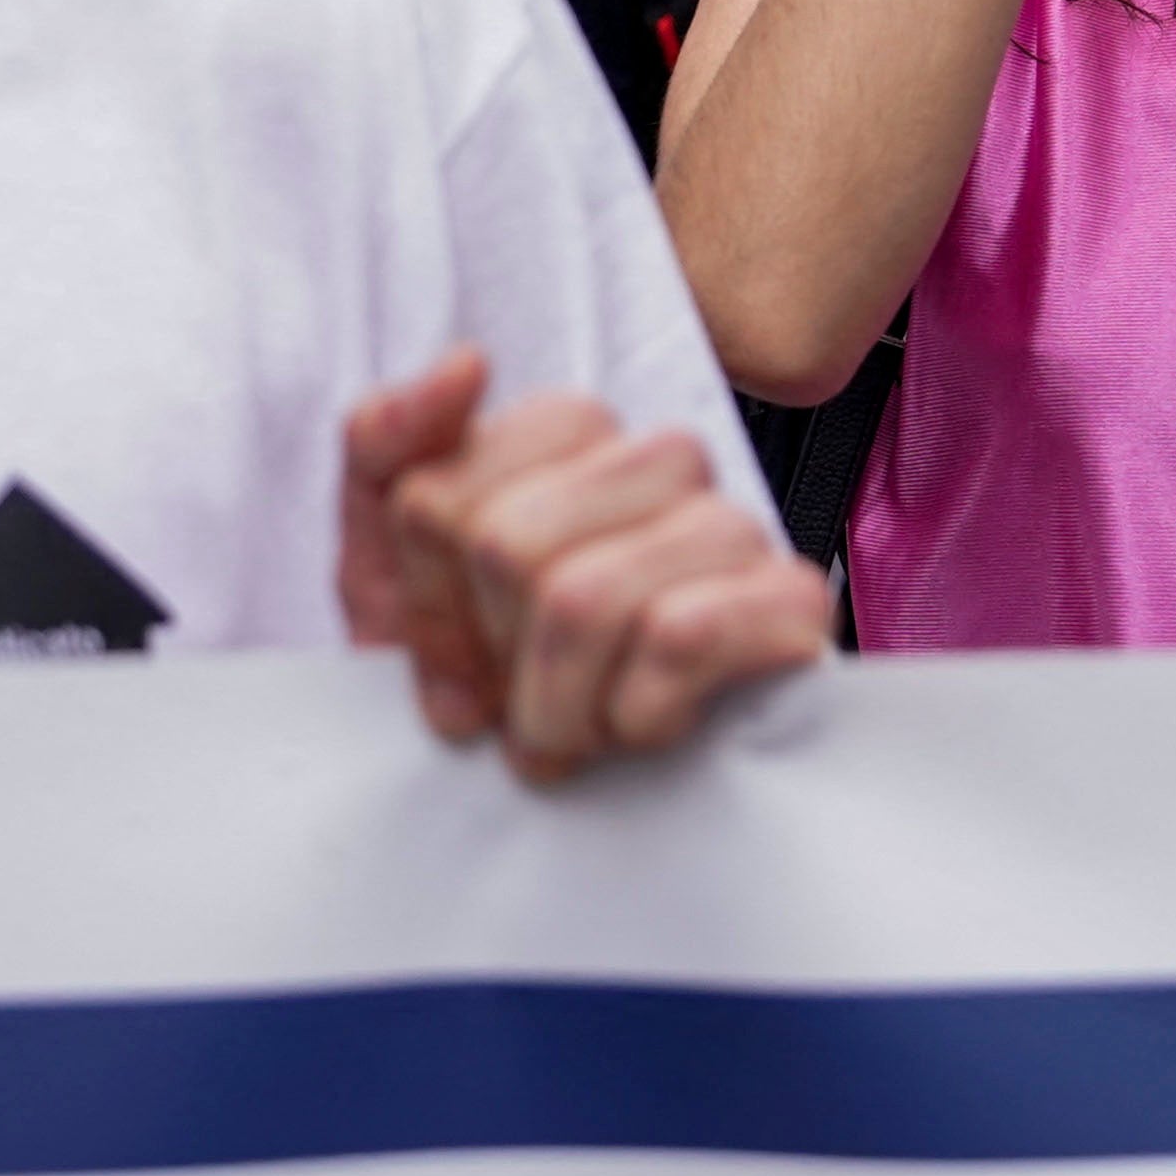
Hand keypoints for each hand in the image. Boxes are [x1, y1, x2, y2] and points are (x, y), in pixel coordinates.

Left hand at [337, 354, 831, 781]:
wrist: (578, 813)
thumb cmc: (491, 675)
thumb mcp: (387, 567)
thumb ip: (384, 445)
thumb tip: (468, 362)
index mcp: (566, 434)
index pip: (438, 498)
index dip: (428, 607)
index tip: (455, 659)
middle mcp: (659, 459)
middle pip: (507, 546)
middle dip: (492, 660)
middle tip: (517, 707)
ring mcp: (732, 524)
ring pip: (584, 598)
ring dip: (558, 707)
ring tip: (575, 731)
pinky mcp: (791, 602)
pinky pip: (679, 636)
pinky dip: (635, 714)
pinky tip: (646, 726)